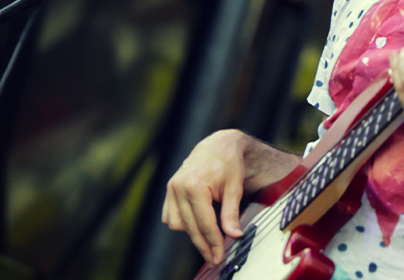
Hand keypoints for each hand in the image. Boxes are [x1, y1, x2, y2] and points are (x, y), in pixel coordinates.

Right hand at [161, 129, 247, 265]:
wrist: (218, 145)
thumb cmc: (228, 163)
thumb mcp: (234, 187)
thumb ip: (231, 213)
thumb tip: (234, 235)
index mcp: (196, 186)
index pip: (205, 223)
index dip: (213, 242)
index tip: (219, 255)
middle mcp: (179, 187)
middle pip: (190, 227)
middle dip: (203, 245)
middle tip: (214, 257)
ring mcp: (171, 188)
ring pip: (177, 224)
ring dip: (192, 232)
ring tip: (209, 234)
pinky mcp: (169, 189)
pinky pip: (170, 216)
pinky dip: (182, 223)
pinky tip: (196, 222)